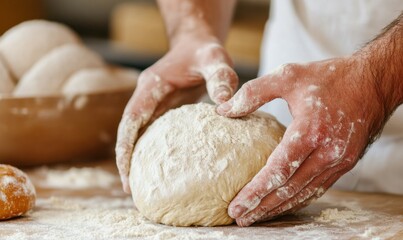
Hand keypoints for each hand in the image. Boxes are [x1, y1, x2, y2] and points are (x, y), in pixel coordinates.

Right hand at [116, 35, 237, 192]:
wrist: (197, 45)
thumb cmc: (204, 51)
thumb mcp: (215, 59)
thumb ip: (220, 77)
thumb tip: (225, 104)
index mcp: (151, 86)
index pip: (131, 118)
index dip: (126, 144)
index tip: (126, 171)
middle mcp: (147, 97)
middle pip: (128, 131)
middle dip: (126, 159)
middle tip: (132, 190)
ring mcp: (153, 105)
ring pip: (137, 135)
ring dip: (136, 158)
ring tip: (143, 187)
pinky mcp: (162, 111)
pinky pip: (153, 134)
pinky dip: (152, 151)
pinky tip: (163, 170)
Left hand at [217, 57, 386, 225]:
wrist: (373, 82)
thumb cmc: (330, 76)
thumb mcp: (288, 75)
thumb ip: (253, 92)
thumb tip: (223, 110)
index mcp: (310, 131)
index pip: (278, 171)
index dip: (255, 192)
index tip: (236, 206)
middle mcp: (327, 152)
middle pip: (289, 189)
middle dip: (262, 207)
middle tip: (240, 220)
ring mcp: (338, 161)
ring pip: (304, 193)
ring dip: (279, 208)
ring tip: (256, 218)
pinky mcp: (344, 163)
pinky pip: (318, 188)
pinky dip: (299, 200)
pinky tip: (283, 205)